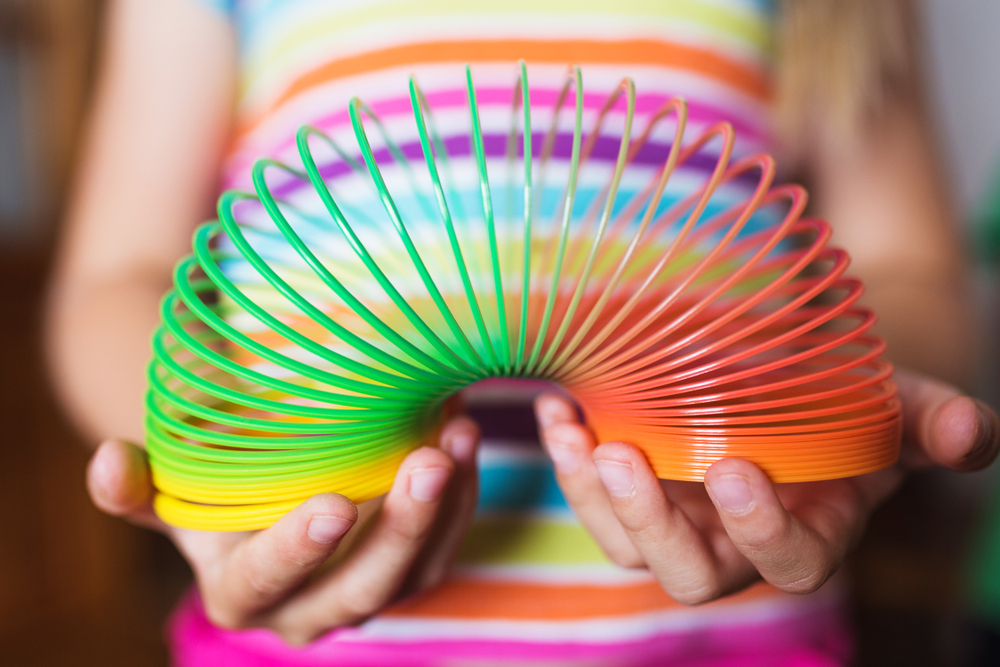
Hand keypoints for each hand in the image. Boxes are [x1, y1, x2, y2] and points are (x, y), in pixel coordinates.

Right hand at [86, 416, 479, 644]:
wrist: (264, 489)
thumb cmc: (213, 481)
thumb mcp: (172, 482)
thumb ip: (138, 486)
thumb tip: (107, 465)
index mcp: (243, 592)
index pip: (268, 583)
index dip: (297, 550)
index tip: (333, 504)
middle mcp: (310, 609)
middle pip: (362, 588)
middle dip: (401, 528)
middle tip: (427, 461)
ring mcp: (369, 592)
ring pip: (418, 570)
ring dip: (447, 507)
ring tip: (458, 433)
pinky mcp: (412, 568)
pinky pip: (446, 541)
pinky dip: (462, 493)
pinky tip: (464, 434)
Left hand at [534, 368, 998, 604]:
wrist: (802, 387)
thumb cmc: (855, 407)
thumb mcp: (898, 408)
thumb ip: (934, 424)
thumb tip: (975, 433)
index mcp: (807, 536)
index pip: (787, 563)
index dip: (760, 529)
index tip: (734, 469)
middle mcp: (735, 542)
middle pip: (687, 572)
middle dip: (651, 522)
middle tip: (625, 455)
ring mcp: (680, 518)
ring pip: (624, 543)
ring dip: (590, 492)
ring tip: (572, 429)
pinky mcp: (638, 488)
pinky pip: (594, 493)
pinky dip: (570, 456)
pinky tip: (558, 407)